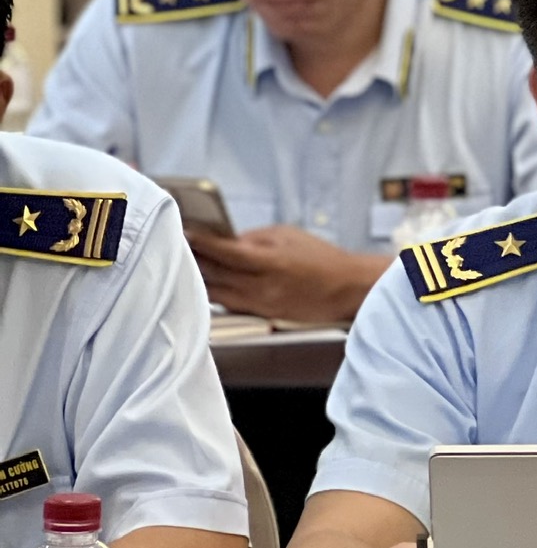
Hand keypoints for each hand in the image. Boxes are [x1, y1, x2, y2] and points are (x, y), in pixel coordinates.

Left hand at [188, 224, 385, 323]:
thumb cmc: (322, 258)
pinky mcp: (261, 315)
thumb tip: (225, 241)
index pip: (225, 251)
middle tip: (178, 247)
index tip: (185, 233)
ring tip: (186, 265)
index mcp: (270, 261)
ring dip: (200, 279)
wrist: (348, 289)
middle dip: (195, 260)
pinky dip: (215, 292)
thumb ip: (254, 238)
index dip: (202, 242)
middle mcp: (261, 286)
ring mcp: (259, 303)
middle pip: (215, 274)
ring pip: (215, 292)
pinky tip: (207, 283)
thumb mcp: (289, 236)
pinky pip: (228, 303)